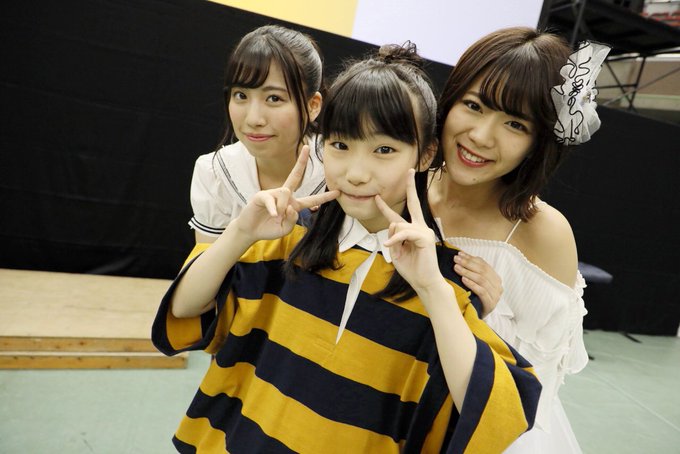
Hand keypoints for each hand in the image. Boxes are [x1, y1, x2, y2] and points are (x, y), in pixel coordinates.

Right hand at [234, 146, 338, 241]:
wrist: (250, 231)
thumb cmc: (269, 229)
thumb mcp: (285, 229)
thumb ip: (292, 220)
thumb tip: (291, 206)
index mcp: (294, 204)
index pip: (311, 199)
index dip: (324, 197)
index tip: (337, 192)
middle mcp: (285, 195)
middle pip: (296, 175)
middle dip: (301, 161)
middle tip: (307, 147)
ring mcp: (273, 193)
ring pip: (286, 193)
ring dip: (283, 208)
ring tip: (276, 217)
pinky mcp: (262, 195)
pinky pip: (272, 200)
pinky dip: (274, 209)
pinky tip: (272, 215)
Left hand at [375, 169, 442, 292]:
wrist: (424, 282)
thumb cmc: (412, 269)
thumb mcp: (396, 252)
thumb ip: (393, 238)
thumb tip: (394, 225)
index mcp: (412, 231)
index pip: (397, 216)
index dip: (385, 207)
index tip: (377, 197)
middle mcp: (420, 227)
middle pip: (413, 203)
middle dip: (410, 186)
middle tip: (409, 171)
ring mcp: (424, 231)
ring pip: (399, 225)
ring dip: (394, 239)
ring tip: (397, 251)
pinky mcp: (425, 237)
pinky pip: (404, 233)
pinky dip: (396, 240)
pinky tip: (391, 246)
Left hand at [453, 252, 502, 317]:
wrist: (477, 318)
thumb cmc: (474, 299)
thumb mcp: (476, 283)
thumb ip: (473, 272)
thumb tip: (460, 257)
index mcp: (495, 279)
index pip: (484, 265)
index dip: (471, 258)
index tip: (459, 254)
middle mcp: (498, 286)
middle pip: (483, 271)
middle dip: (468, 263)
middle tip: (456, 260)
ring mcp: (495, 296)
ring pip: (482, 280)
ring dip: (468, 272)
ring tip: (456, 268)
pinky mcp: (490, 304)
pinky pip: (482, 291)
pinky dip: (472, 284)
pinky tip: (463, 279)